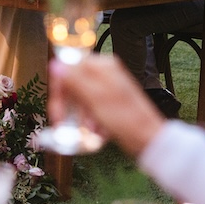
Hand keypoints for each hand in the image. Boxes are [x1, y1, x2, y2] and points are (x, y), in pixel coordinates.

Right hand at [48, 54, 164, 156]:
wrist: (149, 139)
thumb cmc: (125, 119)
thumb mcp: (95, 99)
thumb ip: (75, 80)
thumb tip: (55, 64)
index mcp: (102, 65)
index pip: (68, 68)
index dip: (59, 90)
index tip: (57, 110)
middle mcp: (105, 72)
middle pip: (73, 83)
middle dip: (69, 105)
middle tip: (64, 124)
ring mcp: (108, 86)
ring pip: (81, 97)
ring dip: (80, 116)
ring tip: (90, 130)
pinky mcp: (111, 101)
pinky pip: (92, 107)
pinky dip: (91, 119)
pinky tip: (98, 131)